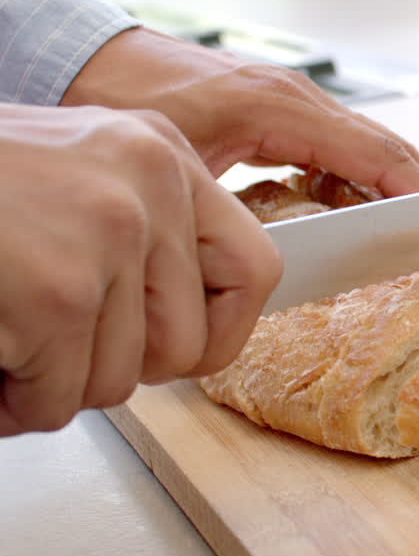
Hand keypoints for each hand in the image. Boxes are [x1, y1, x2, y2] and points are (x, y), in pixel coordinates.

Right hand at [0, 103, 281, 434]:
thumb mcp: (76, 173)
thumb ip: (141, 229)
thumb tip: (200, 328)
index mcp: (161, 152)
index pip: (256, 267)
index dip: (220, 329)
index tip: (183, 347)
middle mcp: (150, 182)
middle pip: (187, 342)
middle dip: (119, 367)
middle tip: (58, 348)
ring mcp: (108, 232)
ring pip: (121, 381)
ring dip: (56, 385)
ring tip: (10, 345)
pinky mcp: (55, 289)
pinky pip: (60, 398)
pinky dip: (15, 402)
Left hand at [61, 27, 418, 195]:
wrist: (92, 62)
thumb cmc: (126, 108)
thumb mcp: (184, 167)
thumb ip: (239, 209)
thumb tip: (286, 260)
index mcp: (280, 107)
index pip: (373, 150)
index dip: (414, 188)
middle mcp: (295, 97)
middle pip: (382, 145)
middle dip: (418, 188)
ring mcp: (289, 99)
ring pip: (362, 144)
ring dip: (390, 184)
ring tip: (412, 230)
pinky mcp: (278, 110)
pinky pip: (335, 144)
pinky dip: (356, 176)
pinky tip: (353, 210)